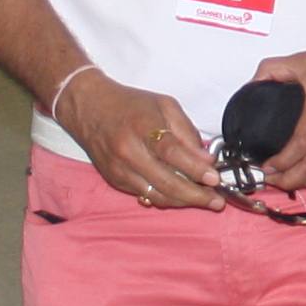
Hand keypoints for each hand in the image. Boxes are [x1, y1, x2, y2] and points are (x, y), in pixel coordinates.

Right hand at [60, 74, 222, 206]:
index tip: (214, 179)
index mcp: (142, 126)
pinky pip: (146, 196)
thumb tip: (206, 160)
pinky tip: (181, 196)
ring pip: (156, 195)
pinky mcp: (115, 181)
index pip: (171, 152)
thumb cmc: (129, 104)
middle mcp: (128, 151)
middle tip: (216, 201)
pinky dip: (166, 198)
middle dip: (195, 195)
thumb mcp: (164, 105)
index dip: (195, 168)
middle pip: (165, 181)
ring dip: (183, 201)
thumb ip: (186, 132)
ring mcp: (120, 169)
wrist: (89, 109)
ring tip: (204, 200)